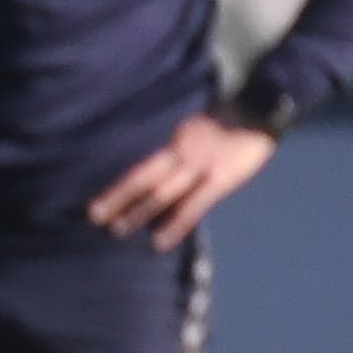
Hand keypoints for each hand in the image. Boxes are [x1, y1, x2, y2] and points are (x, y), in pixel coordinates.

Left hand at [83, 113, 275, 250]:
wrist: (257, 111)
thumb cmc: (224, 126)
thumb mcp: (192, 132)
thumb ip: (174, 152)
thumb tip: (153, 176)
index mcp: (173, 143)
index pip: (139, 169)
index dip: (117, 188)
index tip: (94, 206)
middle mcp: (180, 154)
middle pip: (143, 179)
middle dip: (118, 199)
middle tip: (95, 217)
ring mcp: (199, 167)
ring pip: (162, 193)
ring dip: (139, 212)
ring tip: (118, 230)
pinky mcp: (220, 180)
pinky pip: (194, 206)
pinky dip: (175, 225)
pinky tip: (161, 242)